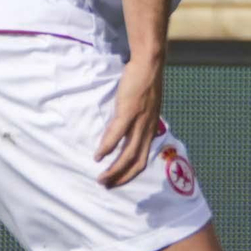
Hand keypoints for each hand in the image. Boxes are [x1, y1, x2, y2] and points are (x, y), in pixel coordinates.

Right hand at [95, 58, 163, 188]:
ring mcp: (139, 121)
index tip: (117, 181)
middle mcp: (147, 129)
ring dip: (114, 169)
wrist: (149, 64)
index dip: (130, 173)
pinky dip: (108, 147)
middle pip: (136, 162)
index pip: (143, 159)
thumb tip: (122, 133)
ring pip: (128, 153)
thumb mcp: (144, 107)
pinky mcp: (130, 111)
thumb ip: (136, 122)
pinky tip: (98, 156)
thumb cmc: (144, 83)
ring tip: (101, 178)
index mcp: (151, 129)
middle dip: (121, 177)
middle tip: (106, 186)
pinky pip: (117, 134)